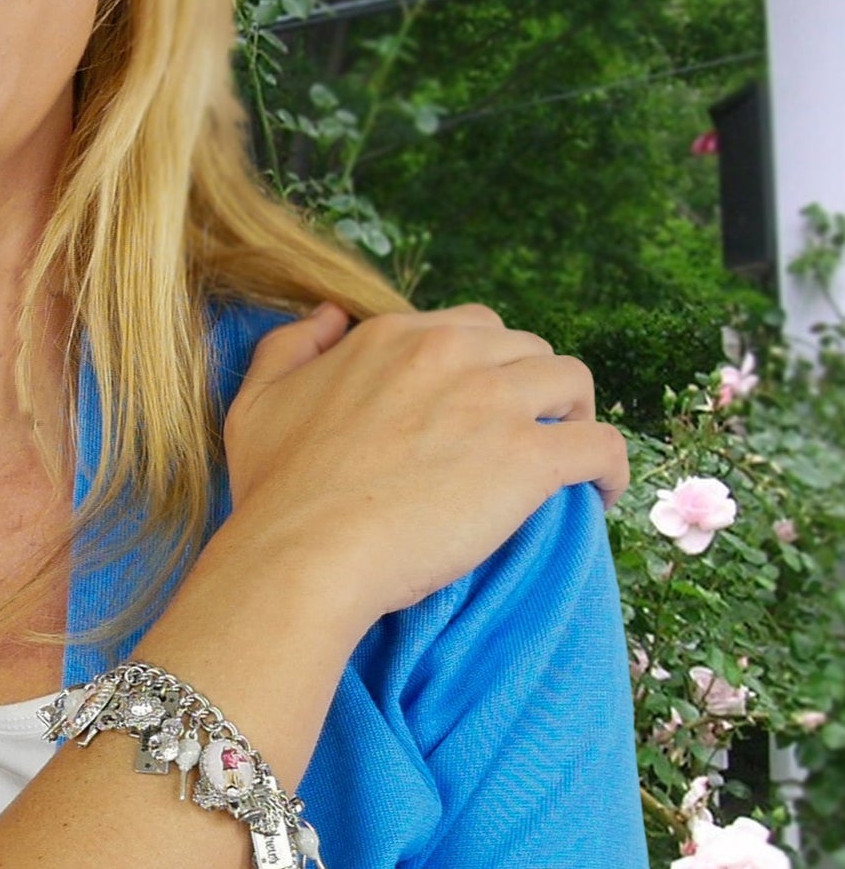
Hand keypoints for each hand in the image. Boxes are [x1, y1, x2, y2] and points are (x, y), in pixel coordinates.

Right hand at [217, 301, 630, 627]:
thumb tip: (326, 315)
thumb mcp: (257, 402)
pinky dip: (611, 467)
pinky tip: (601, 492)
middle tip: (522, 431)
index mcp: (391, 337)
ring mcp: (494, 402)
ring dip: (574, 413)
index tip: (476, 406)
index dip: (479, 366)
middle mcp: (448, 353)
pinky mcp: (530, 458)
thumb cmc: (275, 490)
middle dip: (530, 384)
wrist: (303, 553)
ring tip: (569, 454)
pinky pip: (601, 445)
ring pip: (572, 381)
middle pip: (524, 347)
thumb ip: (288, 346)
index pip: (466, 328)